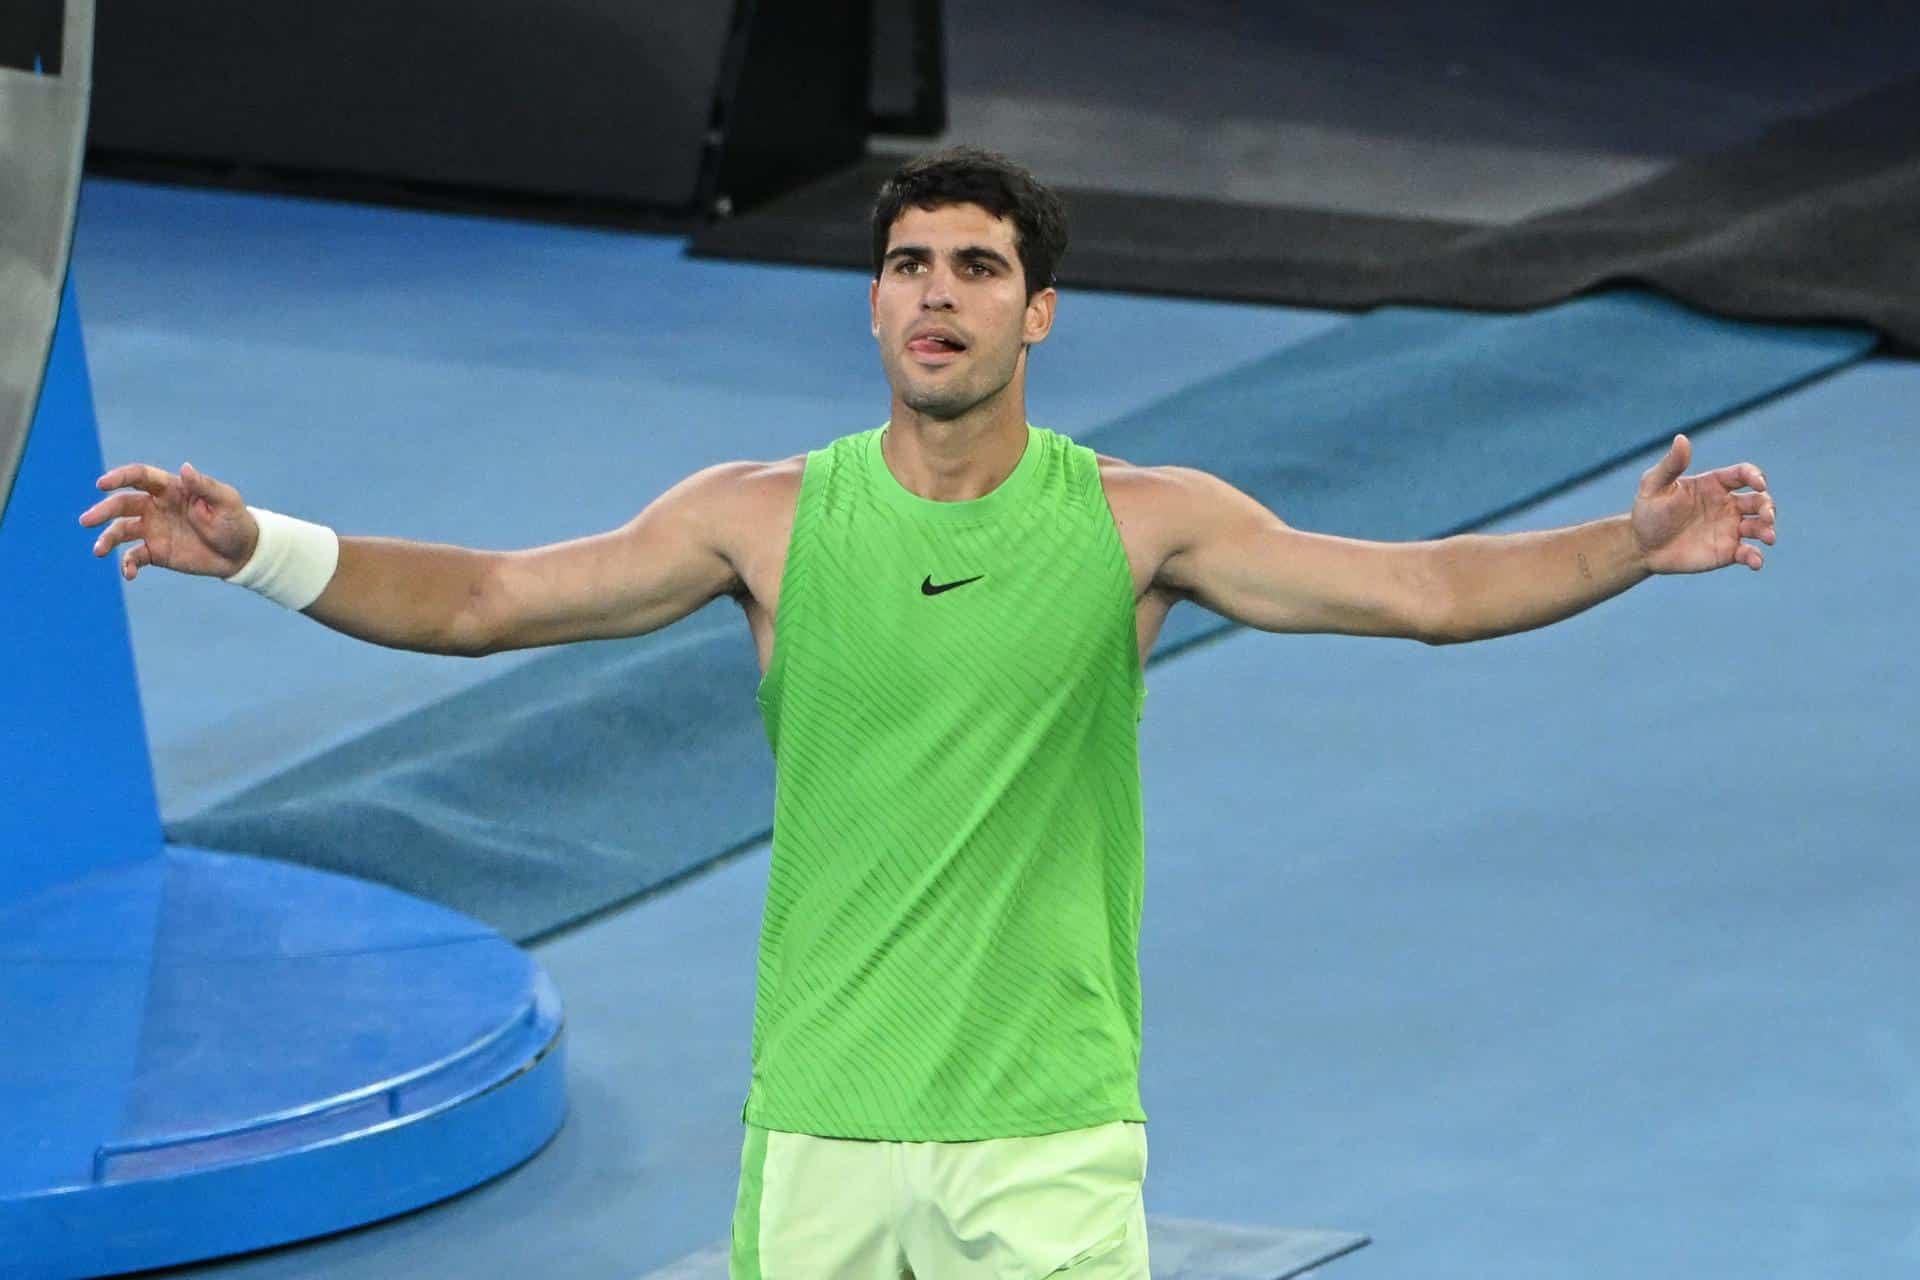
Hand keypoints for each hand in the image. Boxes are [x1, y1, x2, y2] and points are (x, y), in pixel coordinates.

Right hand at [79, 462, 258, 581]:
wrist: (241, 553)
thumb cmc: (235, 521)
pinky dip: (128, 565)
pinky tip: (129, 574)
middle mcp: (156, 507)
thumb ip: (204, 486)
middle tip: (87, 520)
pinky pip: (134, 557)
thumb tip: (184, 468)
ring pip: (121, 531)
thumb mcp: (226, 501)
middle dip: (103, 511)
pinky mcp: (155, 552)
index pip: (140, 477)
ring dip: (107, 539)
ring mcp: (153, 530)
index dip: (119, 477)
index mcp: (171, 489)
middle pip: (122, 504)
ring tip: (98, 550)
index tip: (101, 484)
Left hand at [1630, 435, 1774, 573]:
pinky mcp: (1727, 551)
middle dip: (1768, 506)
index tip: (1759, 484)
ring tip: (1768, 536)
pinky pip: (1749, 553)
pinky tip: (1756, 561)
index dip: (1756, 476)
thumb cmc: (1648, 511)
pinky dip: (1756, 557)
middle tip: (1766, 516)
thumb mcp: (1654, 485)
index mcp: (1715, 484)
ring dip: (1768, 529)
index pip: (1744, 474)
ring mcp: (1730, 528)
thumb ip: (1671, 464)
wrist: (1641, 545)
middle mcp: (1728, 504)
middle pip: (1760, 500)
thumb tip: (1682, 438)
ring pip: (1760, 526)